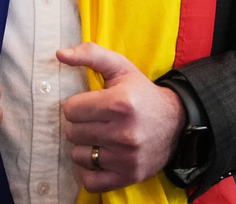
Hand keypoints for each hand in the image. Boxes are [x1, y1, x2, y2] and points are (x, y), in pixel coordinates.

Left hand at [57, 42, 184, 191]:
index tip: (90, 105)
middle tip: (95, 120)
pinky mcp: (128, 175)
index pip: (71, 110)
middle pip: (72, 132)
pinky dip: (90, 170)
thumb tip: (59, 54)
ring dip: (84, 146)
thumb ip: (90, 54)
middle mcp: (124, 132)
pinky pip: (90, 180)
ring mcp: (126, 157)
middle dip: (79, 125)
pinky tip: (100, 156)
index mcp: (120, 103)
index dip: (77, 106)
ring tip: (99, 137)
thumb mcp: (120, 67)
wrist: (176, 121)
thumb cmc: (141, 93)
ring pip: (78, 155)